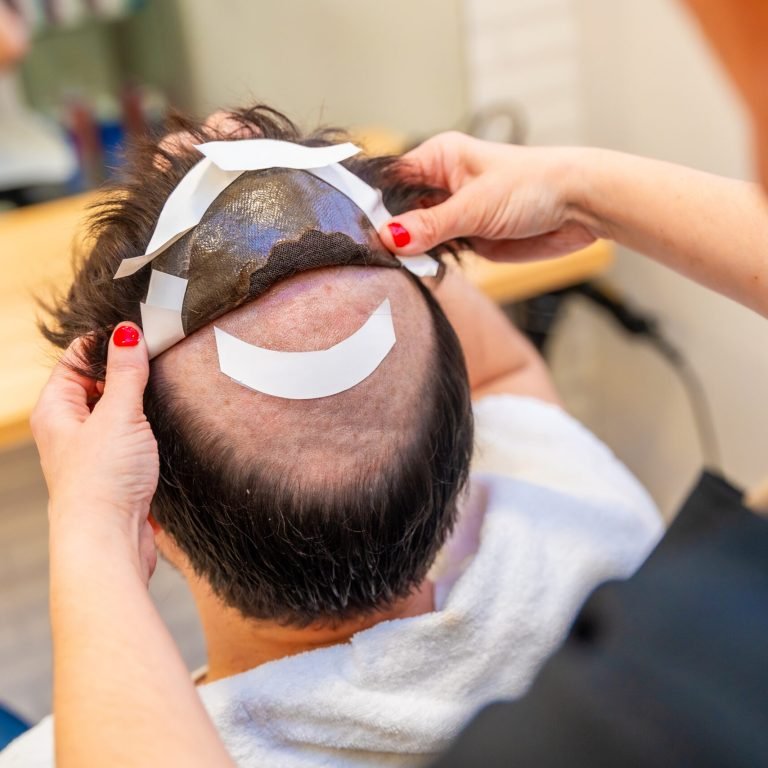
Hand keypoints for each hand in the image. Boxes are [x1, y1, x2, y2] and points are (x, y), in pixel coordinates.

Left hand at [31, 323, 158, 582]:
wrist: (110, 542)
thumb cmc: (102, 483)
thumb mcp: (118, 415)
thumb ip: (126, 373)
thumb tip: (127, 332)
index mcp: (57, 409)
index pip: (78, 359)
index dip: (107, 342)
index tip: (141, 332)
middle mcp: (70, 428)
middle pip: (99, 383)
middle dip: (129, 372)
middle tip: (161, 360)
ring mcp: (94, 451)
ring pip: (119, 411)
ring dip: (142, 403)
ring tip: (167, 392)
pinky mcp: (117, 471)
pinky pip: (133, 437)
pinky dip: (149, 429)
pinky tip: (167, 427)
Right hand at [379, 132, 597, 260]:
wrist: (579, 208)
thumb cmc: (534, 185)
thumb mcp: (475, 206)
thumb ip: (430, 225)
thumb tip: (388, 237)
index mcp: (439, 159)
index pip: (390, 180)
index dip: (372, 203)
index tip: (357, 230)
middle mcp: (441, 185)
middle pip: (398, 210)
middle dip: (388, 231)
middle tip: (373, 254)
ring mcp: (453, 213)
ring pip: (415, 235)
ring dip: (407, 251)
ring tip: (391, 265)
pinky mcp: (467, 238)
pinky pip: (435, 253)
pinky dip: (426, 263)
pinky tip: (415, 270)